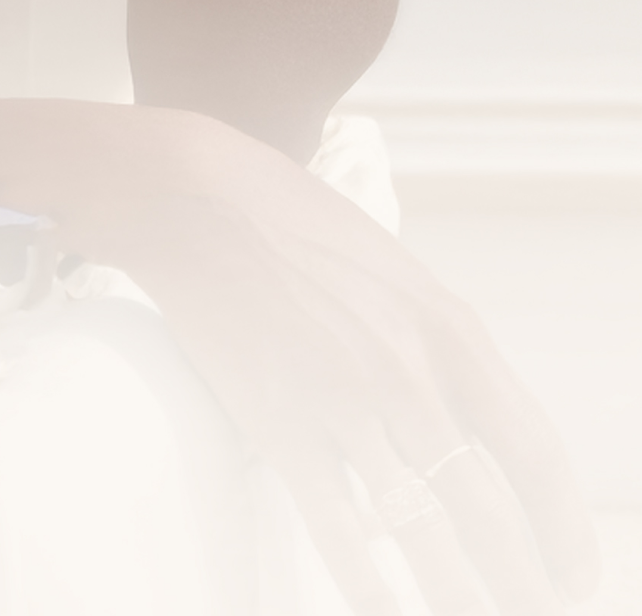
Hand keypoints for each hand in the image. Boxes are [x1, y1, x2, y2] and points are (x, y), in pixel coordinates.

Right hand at [82, 110, 599, 614]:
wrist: (199, 200)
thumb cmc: (296, 224)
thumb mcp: (399, 273)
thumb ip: (441, 348)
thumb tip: (473, 426)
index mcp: (451, 332)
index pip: (536, 455)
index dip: (566, 531)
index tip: (576, 575)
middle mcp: (412, 374)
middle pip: (492, 512)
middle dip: (527, 584)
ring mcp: (347, 405)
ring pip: (428, 535)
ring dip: (464, 599)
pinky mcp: (282, 427)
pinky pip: (339, 531)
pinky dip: (371, 590)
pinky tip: (389, 614)